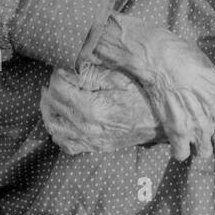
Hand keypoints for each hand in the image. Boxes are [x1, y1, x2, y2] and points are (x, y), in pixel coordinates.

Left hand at [41, 63, 161, 155]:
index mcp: (93, 109)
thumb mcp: (121, 78)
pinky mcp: (95, 147)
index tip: (65, 66)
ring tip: (56, 94)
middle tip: (60, 77)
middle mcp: (87, 129)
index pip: (58, 89)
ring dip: (50, 108)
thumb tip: (68, 69)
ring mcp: (90, 141)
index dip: (57, 74)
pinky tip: (64, 117)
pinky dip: (59, 131)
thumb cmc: (145, 96)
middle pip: (52, 106)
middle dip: (51, 88)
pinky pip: (66, 144)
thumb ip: (92, 74)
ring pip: (54, 126)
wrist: (164, 123)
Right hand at [89, 13, 214, 160]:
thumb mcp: (214, 71)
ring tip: (188, 134)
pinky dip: (177, 149)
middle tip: (203, 129)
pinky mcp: (179, 133)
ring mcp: (200, 127)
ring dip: (196, 145)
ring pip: (204, 153)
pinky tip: (175, 139)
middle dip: (214, 138)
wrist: (160, 59)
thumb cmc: (185, 58)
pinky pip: (182, 155)